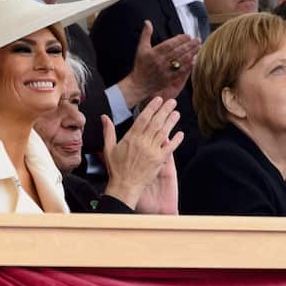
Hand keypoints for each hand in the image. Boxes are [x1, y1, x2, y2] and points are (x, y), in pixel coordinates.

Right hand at [101, 96, 183, 210]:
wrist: (125, 186)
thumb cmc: (116, 169)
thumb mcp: (108, 148)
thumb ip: (108, 131)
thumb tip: (104, 117)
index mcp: (131, 138)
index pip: (144, 118)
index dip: (152, 107)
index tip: (158, 99)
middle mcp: (143, 142)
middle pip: (156, 122)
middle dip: (165, 110)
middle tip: (172, 101)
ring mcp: (152, 151)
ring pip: (164, 132)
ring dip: (171, 121)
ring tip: (176, 113)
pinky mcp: (159, 161)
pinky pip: (170, 148)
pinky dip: (176, 140)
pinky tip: (181, 133)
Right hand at [116, 21, 198, 105]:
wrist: (139, 84)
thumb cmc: (140, 66)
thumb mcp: (141, 48)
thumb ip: (146, 34)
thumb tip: (147, 22)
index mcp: (154, 53)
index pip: (170, 44)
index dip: (180, 39)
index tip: (188, 36)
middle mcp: (160, 61)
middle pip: (178, 51)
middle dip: (189, 45)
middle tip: (197, 40)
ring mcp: (165, 71)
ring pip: (181, 60)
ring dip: (191, 53)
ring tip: (198, 47)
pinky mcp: (168, 79)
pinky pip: (180, 72)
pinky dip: (188, 66)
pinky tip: (194, 60)